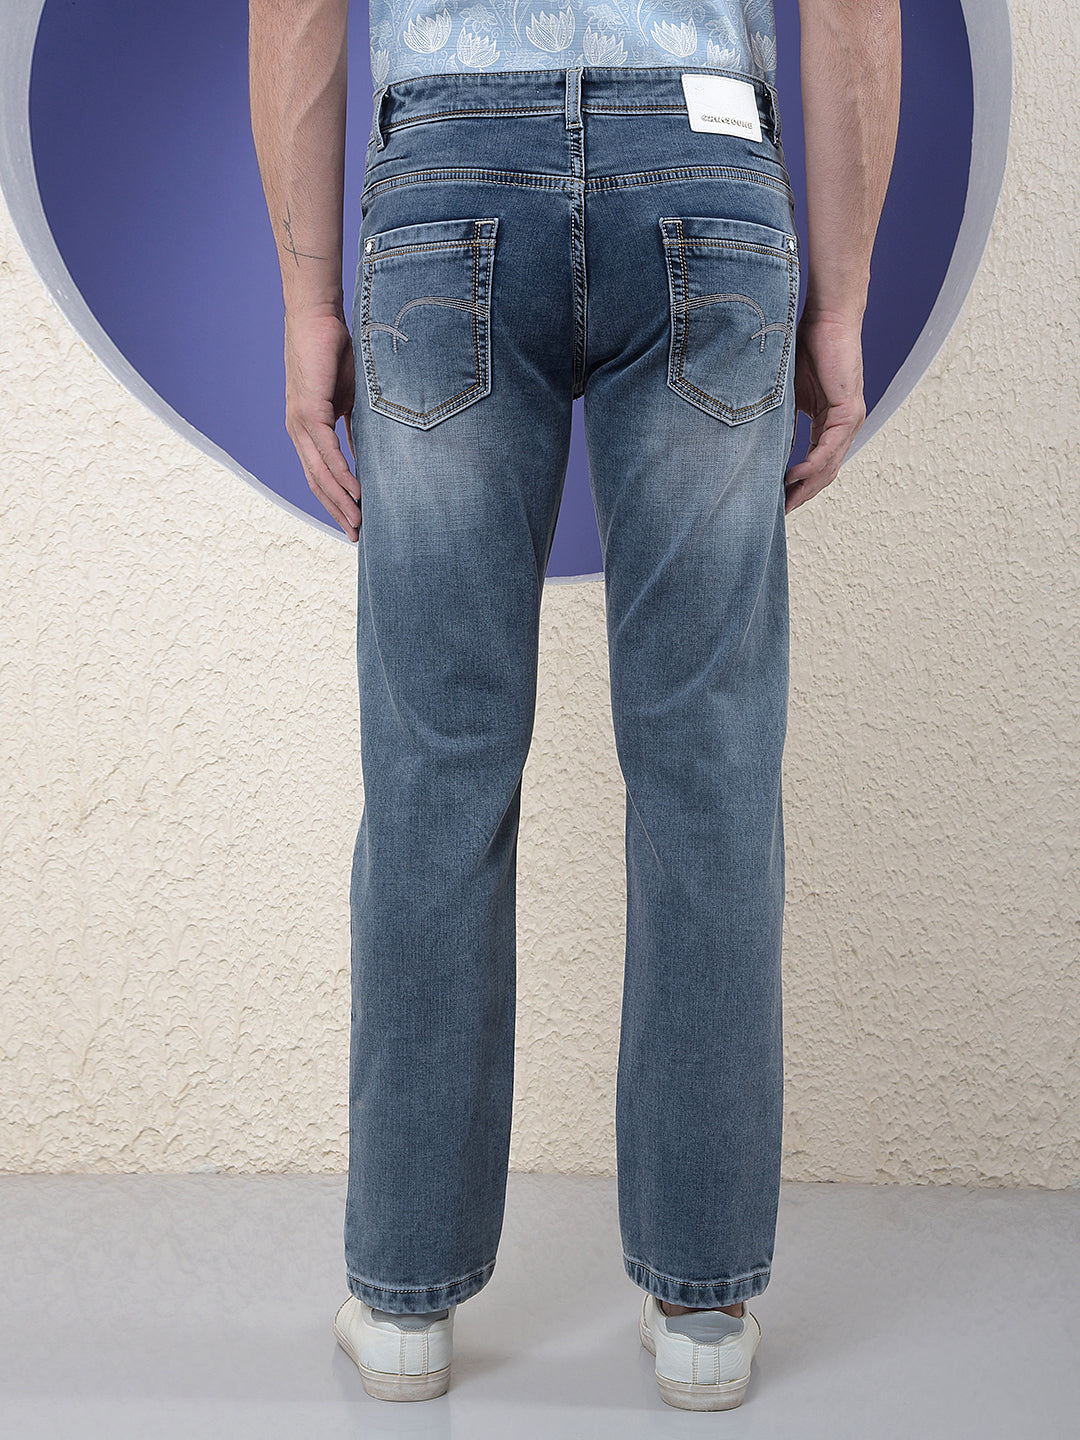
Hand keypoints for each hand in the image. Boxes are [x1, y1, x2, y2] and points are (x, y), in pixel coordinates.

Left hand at [284, 310, 360, 540]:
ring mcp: (300, 423)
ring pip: (319, 474)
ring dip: (340, 501)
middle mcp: (297, 431)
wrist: (317, 318)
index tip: (353, 521)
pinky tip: (356, 492)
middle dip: (337, 511)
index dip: (334, 501)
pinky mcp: (309, 412)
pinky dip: (342, 474)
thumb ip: (352, 428)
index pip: (318, 475)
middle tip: (356, 536)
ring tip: (358, 522)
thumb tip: (365, 455)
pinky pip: (327, 452)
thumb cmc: (333, 353)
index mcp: (305, 430)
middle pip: (315, 483)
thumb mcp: (347, 400)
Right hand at [783, 313, 866, 513]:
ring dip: (806, 488)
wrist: (828, 317)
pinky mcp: (849, 411)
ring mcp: (850, 420)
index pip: (816, 465)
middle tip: (779, 514)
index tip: (777, 501)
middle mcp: (844, 426)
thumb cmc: (808, 345)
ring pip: (829, 467)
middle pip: (824, 474)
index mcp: (830, 423)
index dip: (797, 486)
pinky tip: (793, 477)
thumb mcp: (787, 393)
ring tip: (784, 503)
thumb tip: (765, 449)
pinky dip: (812, 466)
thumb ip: (782, 422)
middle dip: (801, 496)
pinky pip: (829, 448)